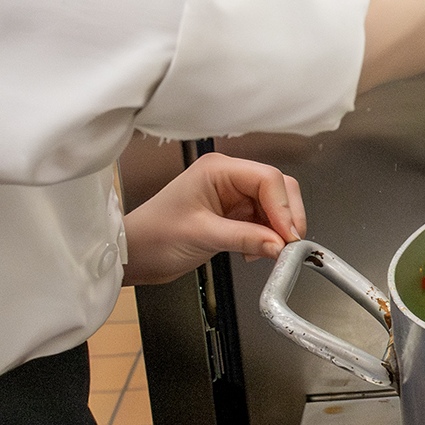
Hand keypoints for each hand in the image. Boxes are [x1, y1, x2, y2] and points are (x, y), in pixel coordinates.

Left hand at [123, 151, 303, 284]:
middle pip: (278, 189)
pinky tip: (255, 252)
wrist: (135, 254)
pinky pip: (265, 222)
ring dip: (278, 231)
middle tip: (289, 246)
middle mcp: (229, 177)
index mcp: (218, 170)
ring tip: (268, 252)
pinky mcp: (234, 214)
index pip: (268, 179)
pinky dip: (268, 238)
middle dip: (286, 218)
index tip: (289, 236)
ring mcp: (233, 195)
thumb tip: (281, 245)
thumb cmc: (154, 236)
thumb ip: (246, 238)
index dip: (283, 208)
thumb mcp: (203, 235)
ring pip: (275, 207)